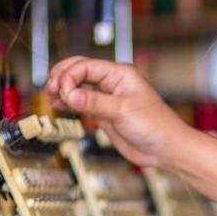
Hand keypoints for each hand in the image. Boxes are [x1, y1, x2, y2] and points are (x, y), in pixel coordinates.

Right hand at [44, 57, 186, 167]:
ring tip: (51, 98)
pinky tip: (57, 106)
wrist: (165, 149)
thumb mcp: (123, 111)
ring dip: (63, 90)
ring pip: (77, 87)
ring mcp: (106, 97)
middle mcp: (112, 82)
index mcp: (119, 74)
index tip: (62, 92)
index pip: (85, 66)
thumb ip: (94, 103)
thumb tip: (69, 95)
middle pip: (78, 71)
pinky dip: (68, 103)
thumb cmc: (154, 126)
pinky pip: (81, 103)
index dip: (69, 76)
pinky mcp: (103, 113)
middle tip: (50, 90)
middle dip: (62, 78)